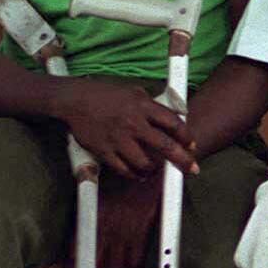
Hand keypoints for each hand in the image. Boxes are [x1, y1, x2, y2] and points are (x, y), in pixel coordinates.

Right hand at [59, 78, 196, 178]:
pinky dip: (133, 174)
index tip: (191, 146)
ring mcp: (118, 138)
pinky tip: (138, 174)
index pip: (174, 124)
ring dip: (154, 170)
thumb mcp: (135, 93)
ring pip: (144, 163)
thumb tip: (177, 115)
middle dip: (182, 160)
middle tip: (191, 169)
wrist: (75, 99)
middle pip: (165, 146)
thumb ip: (155, 106)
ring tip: (156, 170)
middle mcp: (133, 123)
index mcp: (144, 106)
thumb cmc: (107, 95)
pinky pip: (123, 169)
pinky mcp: (103, 150)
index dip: (187, 137)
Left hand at [80, 170, 163, 267]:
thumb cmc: (118, 180)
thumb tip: (78, 234)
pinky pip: (136, 256)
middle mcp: (105, 227)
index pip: (75, 251)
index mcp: (89, 218)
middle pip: (96, 264)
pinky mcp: (142, 230)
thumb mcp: (94, 192)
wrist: (147, 169)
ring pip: (117, 264)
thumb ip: (84, 213)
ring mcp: (124, 230)